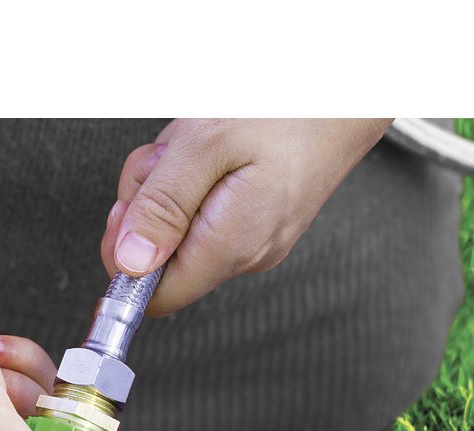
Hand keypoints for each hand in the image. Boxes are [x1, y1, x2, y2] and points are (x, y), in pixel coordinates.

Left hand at [101, 118, 390, 315]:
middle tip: (168, 161)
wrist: (346, 91)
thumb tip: (130, 263)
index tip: (127, 212)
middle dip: (146, 206)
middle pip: (160, 259)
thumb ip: (163, 206)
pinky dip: (191, 179)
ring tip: (196, 146)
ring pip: (177, 229)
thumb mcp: (205, 145)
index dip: (126, 262)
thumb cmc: (287, 108)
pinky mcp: (255, 221)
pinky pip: (200, 212)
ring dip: (167, 184)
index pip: (156, 297)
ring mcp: (253, 239)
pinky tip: (211, 150)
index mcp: (231, 245)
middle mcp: (245, 253)